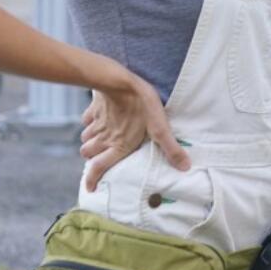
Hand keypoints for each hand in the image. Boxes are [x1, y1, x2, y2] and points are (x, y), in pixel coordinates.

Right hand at [79, 73, 190, 191]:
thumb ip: (171, 148)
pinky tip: (98, 118)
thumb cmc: (142, 105)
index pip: (98, 168)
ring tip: (99, 139)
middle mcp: (103, 137)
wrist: (121, 81)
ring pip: (85, 138)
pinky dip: (90, 122)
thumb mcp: (160, 128)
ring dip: (90, 140)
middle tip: (98, 157)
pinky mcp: (93, 108)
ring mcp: (97, 123)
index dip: (91, 180)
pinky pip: (86, 119)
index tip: (90, 188)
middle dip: (91, 157)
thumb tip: (185, 167)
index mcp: (118, 145)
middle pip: (87, 153)